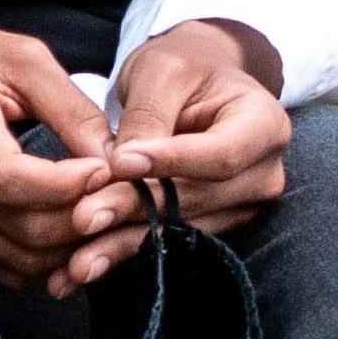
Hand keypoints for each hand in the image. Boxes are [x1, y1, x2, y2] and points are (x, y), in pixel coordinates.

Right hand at [0, 10, 138, 294]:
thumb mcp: (17, 57)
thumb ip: (69, 106)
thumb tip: (115, 156)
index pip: (7, 179)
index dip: (66, 185)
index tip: (103, 167)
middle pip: (20, 230)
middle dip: (82, 220)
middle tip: (116, 195)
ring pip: (16, 260)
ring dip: (68, 247)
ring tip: (98, 214)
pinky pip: (0, 267)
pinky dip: (41, 260)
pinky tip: (64, 231)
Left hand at [95, 16, 288, 283]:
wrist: (190, 88)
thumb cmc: (181, 68)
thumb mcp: (163, 72)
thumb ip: (148, 114)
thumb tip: (123, 162)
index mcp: (264, 125)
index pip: (221, 155)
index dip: (172, 163)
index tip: (120, 163)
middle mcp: (262, 174)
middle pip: (196, 199)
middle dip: (135, 209)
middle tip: (81, 217)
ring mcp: (238, 207)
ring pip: (177, 229)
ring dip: (121, 245)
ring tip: (73, 263)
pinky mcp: (207, 226)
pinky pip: (164, 242)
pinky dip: (119, 252)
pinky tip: (80, 270)